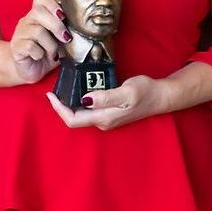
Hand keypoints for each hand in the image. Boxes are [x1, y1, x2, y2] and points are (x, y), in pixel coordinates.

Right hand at [9, 0, 70, 83]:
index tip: (64, 17)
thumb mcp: (60, 40)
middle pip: (38, 12)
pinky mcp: (16, 47)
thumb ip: (66, 31)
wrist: (32, 70)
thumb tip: (79, 29)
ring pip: (37, 31)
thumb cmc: (48, 53)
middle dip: (56, 26)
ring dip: (50, 45)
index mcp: (38, 15)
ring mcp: (20, 33)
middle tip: (66, 38)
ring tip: (53, 54)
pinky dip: (40, 54)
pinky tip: (40, 57)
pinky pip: (30, 46)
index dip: (52, 4)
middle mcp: (27, 21)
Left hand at [46, 75, 167, 130]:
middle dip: (60, 106)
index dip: (59, 109)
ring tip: (61, 88)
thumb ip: (106, 96)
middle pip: (74, 118)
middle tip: (52, 90)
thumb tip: (85, 100)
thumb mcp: (127, 91)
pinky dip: (78, 101)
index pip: (73, 119)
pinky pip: (88, 110)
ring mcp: (106, 119)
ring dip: (69, 104)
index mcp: (104, 118)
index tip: (50, 95)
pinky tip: (77, 90)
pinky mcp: (109, 113)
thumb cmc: (145, 92)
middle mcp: (102, 121)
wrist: (161, 97)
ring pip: (80, 114)